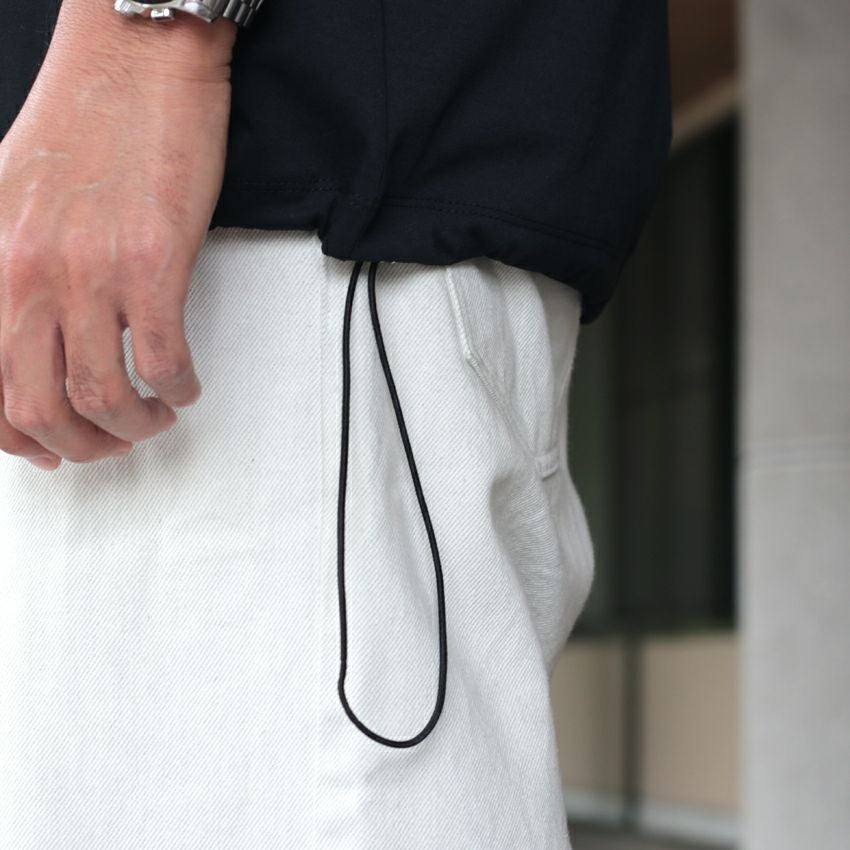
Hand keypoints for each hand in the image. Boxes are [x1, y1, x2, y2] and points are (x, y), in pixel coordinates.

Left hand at [0, 3, 236, 470]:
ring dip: (133, 426)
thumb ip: (12, 274)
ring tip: (153, 417)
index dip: (15, 439)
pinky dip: (177, 389)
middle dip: (81, 445)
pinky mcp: (152, 262)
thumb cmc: (84, 125)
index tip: (48, 449)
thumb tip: (36, 338)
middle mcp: (29, 272)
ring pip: (102, 396)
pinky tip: (184, 386)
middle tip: (109, 443)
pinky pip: (162, 360)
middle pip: (41, 406)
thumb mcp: (11, 201)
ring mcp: (90, 271)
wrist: (133, 61)